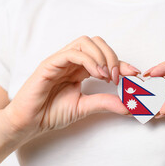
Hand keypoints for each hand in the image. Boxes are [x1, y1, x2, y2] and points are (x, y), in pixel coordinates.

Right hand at [1, 36, 139, 140]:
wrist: (29, 122)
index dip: (122, 63)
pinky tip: (97, 74)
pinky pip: (72, 53)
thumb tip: (129, 106)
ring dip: (102, 56)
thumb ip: (105, 103)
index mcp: (79, 70)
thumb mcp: (84, 107)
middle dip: (113, 56)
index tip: (135, 74)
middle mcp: (71, 62)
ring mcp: (60, 61)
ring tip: (108, 76)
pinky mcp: (50, 64)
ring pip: (85, 42)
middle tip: (119, 77)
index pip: (104, 57)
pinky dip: (88, 60)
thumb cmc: (51, 113)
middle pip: (97, 43)